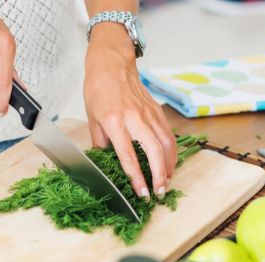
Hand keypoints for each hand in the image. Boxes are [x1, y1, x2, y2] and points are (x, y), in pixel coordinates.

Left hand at [83, 25, 175, 198]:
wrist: (112, 64)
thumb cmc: (98, 89)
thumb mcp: (92, 118)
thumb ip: (101, 143)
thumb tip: (105, 164)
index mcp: (114, 122)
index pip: (128, 156)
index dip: (137, 178)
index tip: (142, 193)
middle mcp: (134, 118)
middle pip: (153, 151)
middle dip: (159, 175)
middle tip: (159, 192)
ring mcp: (148, 114)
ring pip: (166, 144)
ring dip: (168, 166)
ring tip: (166, 182)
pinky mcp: (157, 111)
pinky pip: (168, 135)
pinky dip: (172, 152)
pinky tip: (169, 164)